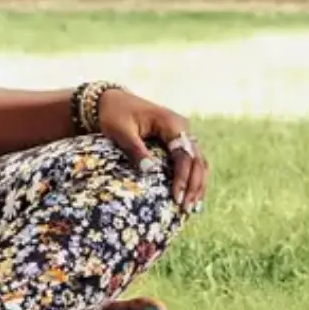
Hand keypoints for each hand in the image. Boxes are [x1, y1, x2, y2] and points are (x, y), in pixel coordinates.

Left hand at [98, 90, 209, 214]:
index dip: (182, 178)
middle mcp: (181, 127)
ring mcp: (181, 133)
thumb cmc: (114, 115)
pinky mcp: (176, 140)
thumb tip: (151, 171)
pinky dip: (192, 177)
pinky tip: (191, 195)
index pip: (183, 154)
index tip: (177, 197)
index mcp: (170, 122)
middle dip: (194, 185)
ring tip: (192, 207)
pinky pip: (190, 160)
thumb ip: (135, 150)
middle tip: (186, 209)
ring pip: (198, 161)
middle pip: (196, 160)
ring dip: (197, 184)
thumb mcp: (120, 131)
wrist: (111, 101)